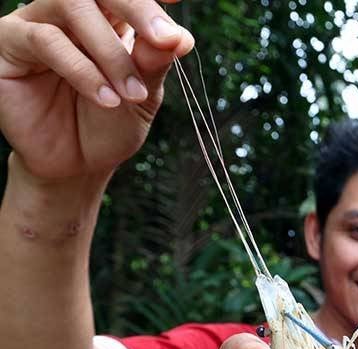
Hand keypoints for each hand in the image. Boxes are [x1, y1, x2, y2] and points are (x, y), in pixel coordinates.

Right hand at [0, 0, 193, 180]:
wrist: (77, 164)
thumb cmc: (109, 125)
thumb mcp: (142, 97)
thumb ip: (155, 64)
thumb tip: (181, 37)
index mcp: (107, 18)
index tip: (175, 1)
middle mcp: (69, 14)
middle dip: (136, 8)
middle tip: (164, 38)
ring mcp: (36, 24)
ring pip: (71, 6)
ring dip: (110, 51)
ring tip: (131, 92)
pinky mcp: (9, 43)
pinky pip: (44, 40)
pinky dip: (82, 70)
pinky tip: (106, 99)